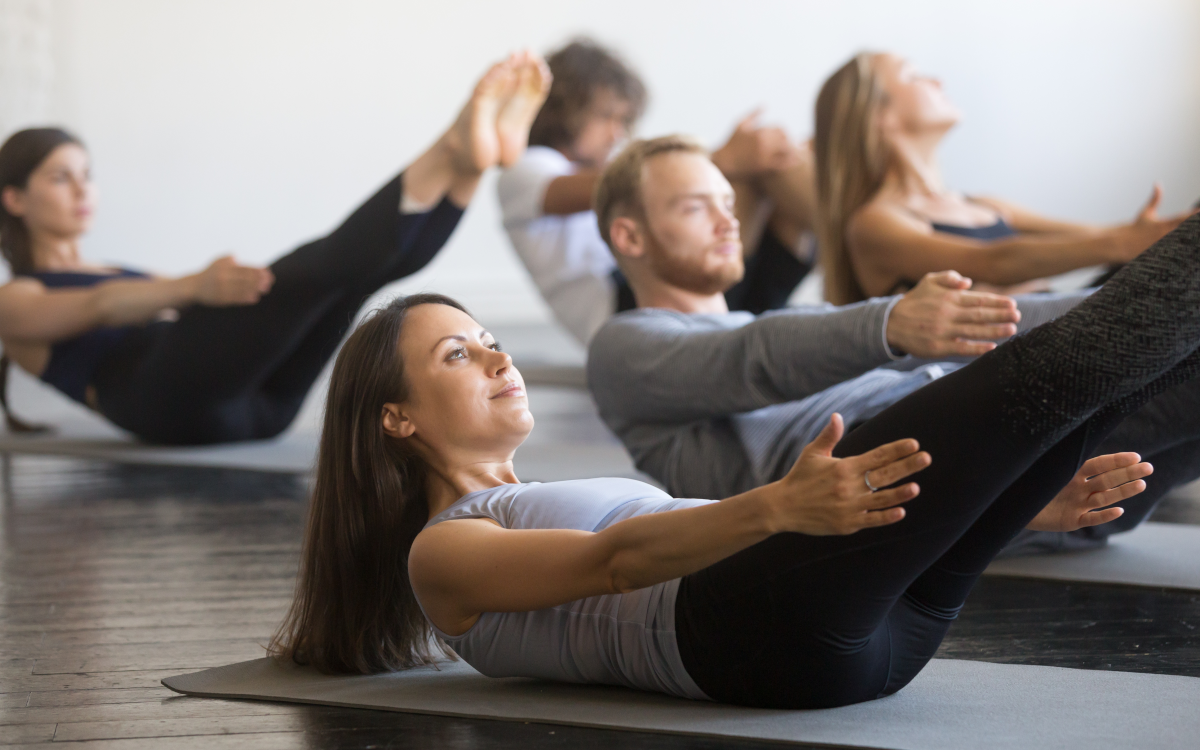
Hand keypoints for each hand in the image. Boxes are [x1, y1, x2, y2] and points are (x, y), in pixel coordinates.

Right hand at [192, 255, 273, 305]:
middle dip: (258, 279)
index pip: (244, 268)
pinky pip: (235, 299)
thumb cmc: (210, 272)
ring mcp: (221, 288)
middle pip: (244, 278)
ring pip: (241, 289)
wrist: (194, 286)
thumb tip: (241, 258)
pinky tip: (255, 298)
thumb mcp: (218, 261)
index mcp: (224, 267)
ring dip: (255, 289)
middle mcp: (223, 276)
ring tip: (265, 289)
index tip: (267, 272)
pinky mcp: (220, 299)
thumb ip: (230, 259)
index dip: (257, 270)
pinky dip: (246, 298)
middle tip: (269, 281)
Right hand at [710, 110, 803, 179]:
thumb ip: (754, 114)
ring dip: (796, 152)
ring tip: (802, 154)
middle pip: (786, 140)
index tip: (786, 137)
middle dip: (792, 142)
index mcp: (760, 131)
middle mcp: (764, 142)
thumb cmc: (731, 142)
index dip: (785, 133)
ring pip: (787, 151)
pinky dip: (791, 162)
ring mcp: (764, 155)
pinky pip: (782, 164)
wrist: (723, 161)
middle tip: (796, 146)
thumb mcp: (740, 124)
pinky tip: (796, 162)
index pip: (781, 129)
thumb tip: (765, 105)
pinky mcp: (763, 167)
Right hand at [768, 414, 929, 535]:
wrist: (782, 507)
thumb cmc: (800, 478)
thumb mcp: (812, 454)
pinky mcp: (847, 524)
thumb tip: (837, 416)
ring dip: (900, 493)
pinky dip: (886, 517)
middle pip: (884, 475)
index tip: (914, 444)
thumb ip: (828, 436)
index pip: (877, 456)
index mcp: (844, 467)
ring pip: (881, 499)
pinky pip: (871, 520)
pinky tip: (901, 512)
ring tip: (916, 487)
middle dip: (907, 466)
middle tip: (926, 458)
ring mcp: (849, 507)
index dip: (897, 449)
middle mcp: (849, 486)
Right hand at [886, 271, 1019, 357]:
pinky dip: (977, 348)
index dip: (997, 302)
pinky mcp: (938, 347)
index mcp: (947, 297)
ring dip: (994, 331)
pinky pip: (961, 348)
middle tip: (1018, 315)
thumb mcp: (928, 282)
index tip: (1012, 304)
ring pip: (974, 331)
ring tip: (1011, 330)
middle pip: (979, 314)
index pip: (978, 299)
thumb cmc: (914, 302)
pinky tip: (991, 347)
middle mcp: (947, 313)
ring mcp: (942, 331)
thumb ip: (948, 278)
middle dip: (1001, 315)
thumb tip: (967, 282)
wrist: (890, 324)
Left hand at [1026, 453, 1151, 531]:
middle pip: (1107, 480)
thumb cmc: (1026, 485)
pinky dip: (1104, 516)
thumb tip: (1053, 434)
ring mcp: (1077, 505)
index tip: (1136, 457)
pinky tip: (1118, 510)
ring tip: (1141, 485)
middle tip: (1148, 468)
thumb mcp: (1039, 468)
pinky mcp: (1071, 521)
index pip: (1098, 465)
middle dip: (1128, 474)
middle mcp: (1078, 489)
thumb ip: (1051, 457)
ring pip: (1104, 498)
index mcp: (1071, 473)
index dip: (1116, 461)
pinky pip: (1090, 519)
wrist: (1014, 507)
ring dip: (1122, 492)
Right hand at [1116, 184, 1195, 260]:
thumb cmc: (1136, 228)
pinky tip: (1187, 252)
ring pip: (1181, 244)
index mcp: (1164, 224)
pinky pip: (1172, 254)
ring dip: (1188, 241)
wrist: (1121, 242)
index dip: (1193, 214)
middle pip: (1185, 231)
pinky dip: (1180, 252)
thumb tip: (1158, 184)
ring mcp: (1162, 245)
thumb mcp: (1146, 212)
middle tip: (1198, 224)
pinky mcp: (1158, 254)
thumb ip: (1155, 198)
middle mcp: (1165, 234)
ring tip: (1194, 238)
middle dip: (1193, 228)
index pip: (1183, 217)